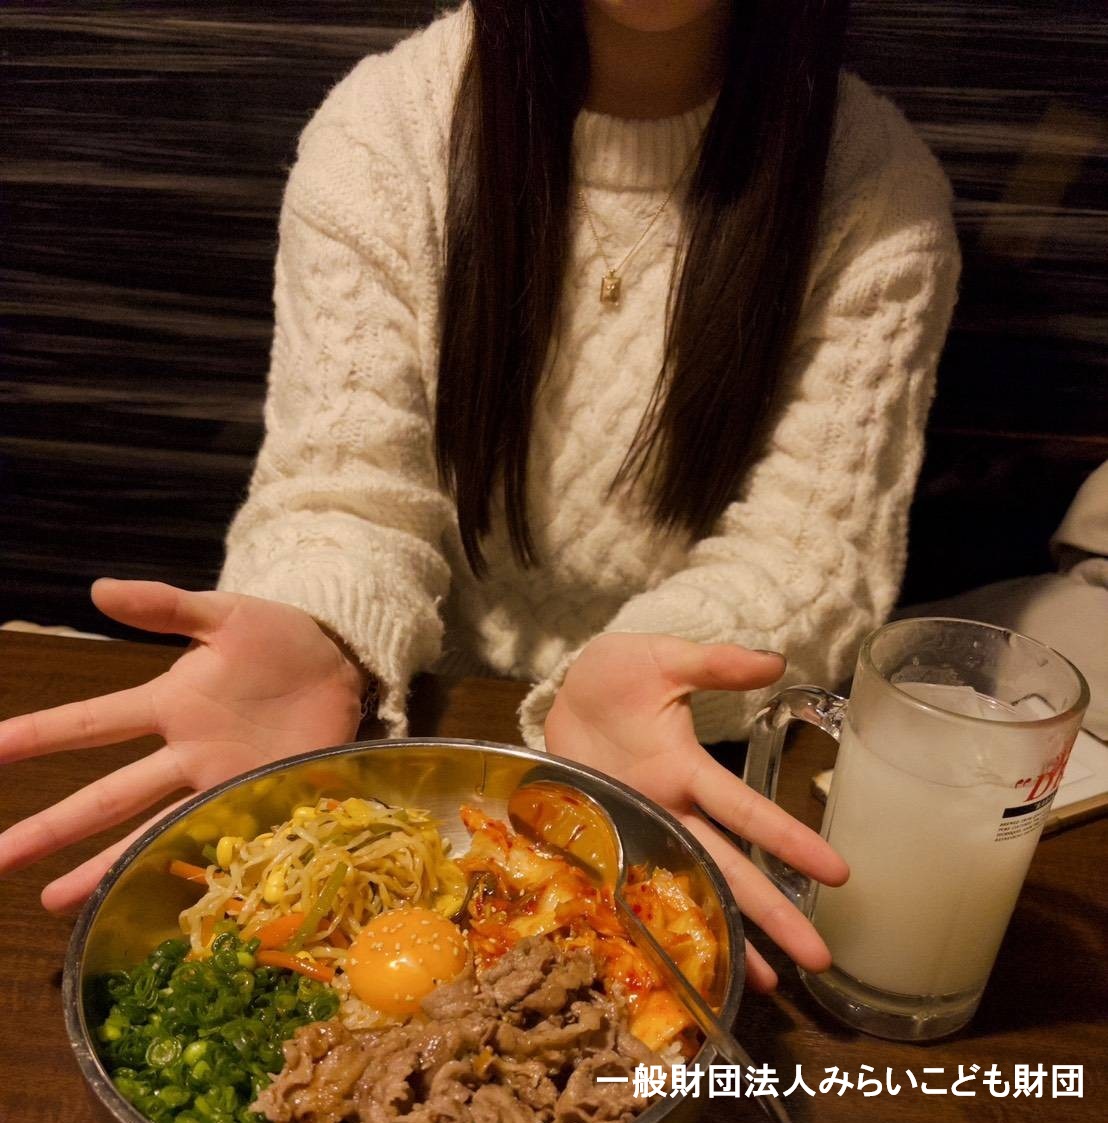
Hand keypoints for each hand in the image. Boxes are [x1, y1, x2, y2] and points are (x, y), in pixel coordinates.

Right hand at [0, 579, 366, 911]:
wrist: (346, 661)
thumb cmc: (282, 640)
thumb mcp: (226, 615)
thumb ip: (167, 606)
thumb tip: (98, 590)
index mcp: (170, 703)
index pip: (90, 723)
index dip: (36, 735)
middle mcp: (186, 752)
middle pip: (107, 795)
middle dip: (52, 826)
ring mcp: (222, 781)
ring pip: (150, 830)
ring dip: (102, 866)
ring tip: (53, 902)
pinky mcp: (263, 798)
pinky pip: (218, 837)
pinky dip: (189, 868)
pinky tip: (156, 903)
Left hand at [543, 632, 848, 993]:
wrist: (565, 690)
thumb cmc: (621, 674)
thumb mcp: (665, 660)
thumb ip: (714, 664)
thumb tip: (775, 663)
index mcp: (686, 767)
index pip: (745, 809)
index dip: (787, 839)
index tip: (837, 873)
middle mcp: (668, 807)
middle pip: (730, 865)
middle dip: (774, 910)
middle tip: (820, 956)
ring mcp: (634, 826)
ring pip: (689, 885)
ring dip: (729, 931)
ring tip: (770, 982)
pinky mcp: (597, 834)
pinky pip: (625, 883)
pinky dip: (647, 921)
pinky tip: (672, 964)